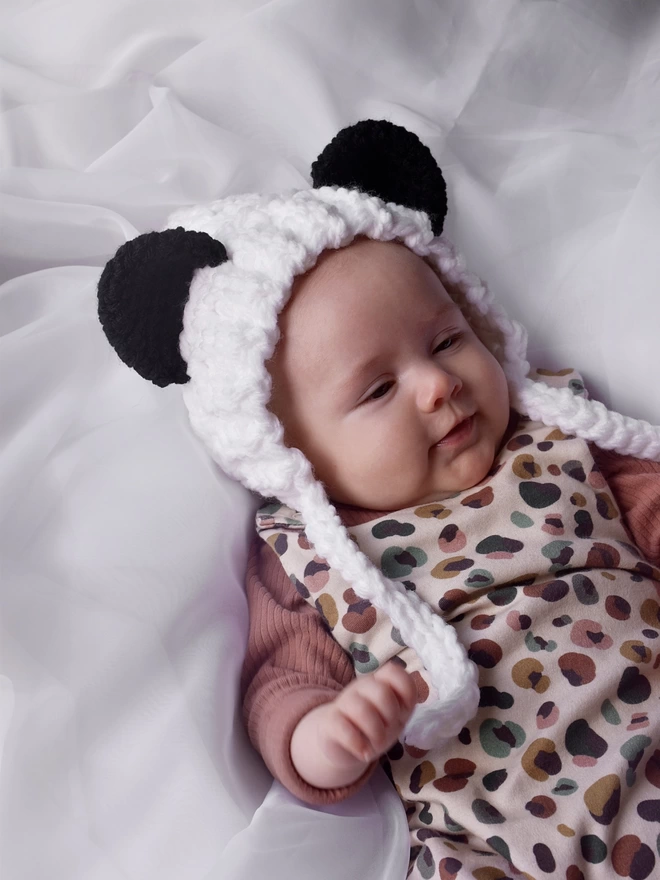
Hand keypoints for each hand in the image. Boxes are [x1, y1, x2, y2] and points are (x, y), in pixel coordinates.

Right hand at [290, 662, 416, 789]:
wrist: (341, 743)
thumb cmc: (374, 727)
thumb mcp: (395, 718)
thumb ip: (404, 705)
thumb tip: (405, 704)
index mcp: (380, 682)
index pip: (394, 672)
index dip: (405, 692)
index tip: (402, 710)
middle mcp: (361, 688)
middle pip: (382, 692)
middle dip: (391, 717)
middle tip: (388, 730)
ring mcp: (344, 703)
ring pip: (361, 709)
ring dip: (375, 733)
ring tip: (376, 745)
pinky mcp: (330, 722)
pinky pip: (343, 728)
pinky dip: (357, 744)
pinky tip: (363, 753)